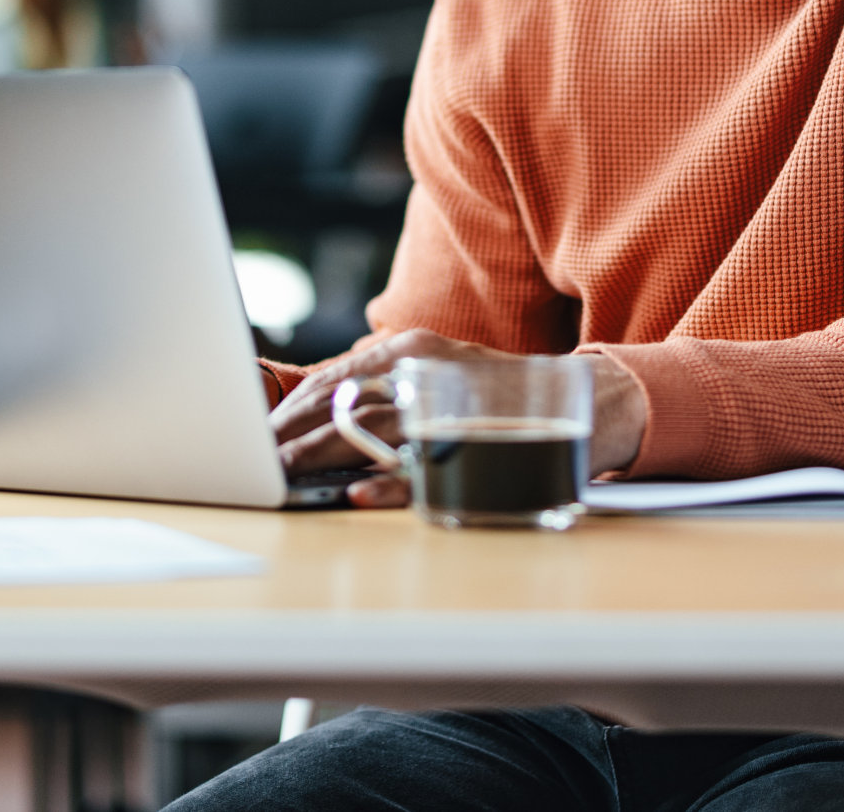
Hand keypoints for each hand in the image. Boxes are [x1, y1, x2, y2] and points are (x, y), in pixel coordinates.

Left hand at [270, 329, 649, 510]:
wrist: (585, 397)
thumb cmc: (494, 395)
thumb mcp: (436, 375)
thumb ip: (385, 389)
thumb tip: (319, 419)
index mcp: (411, 349)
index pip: (333, 376)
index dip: (290, 408)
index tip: (258, 435)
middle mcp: (426, 370)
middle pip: (341, 402)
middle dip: (292, 437)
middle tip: (257, 464)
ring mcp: (451, 407)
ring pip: (372, 432)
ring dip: (321, 457)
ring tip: (284, 477)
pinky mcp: (478, 445)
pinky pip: (424, 469)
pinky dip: (388, 483)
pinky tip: (357, 494)